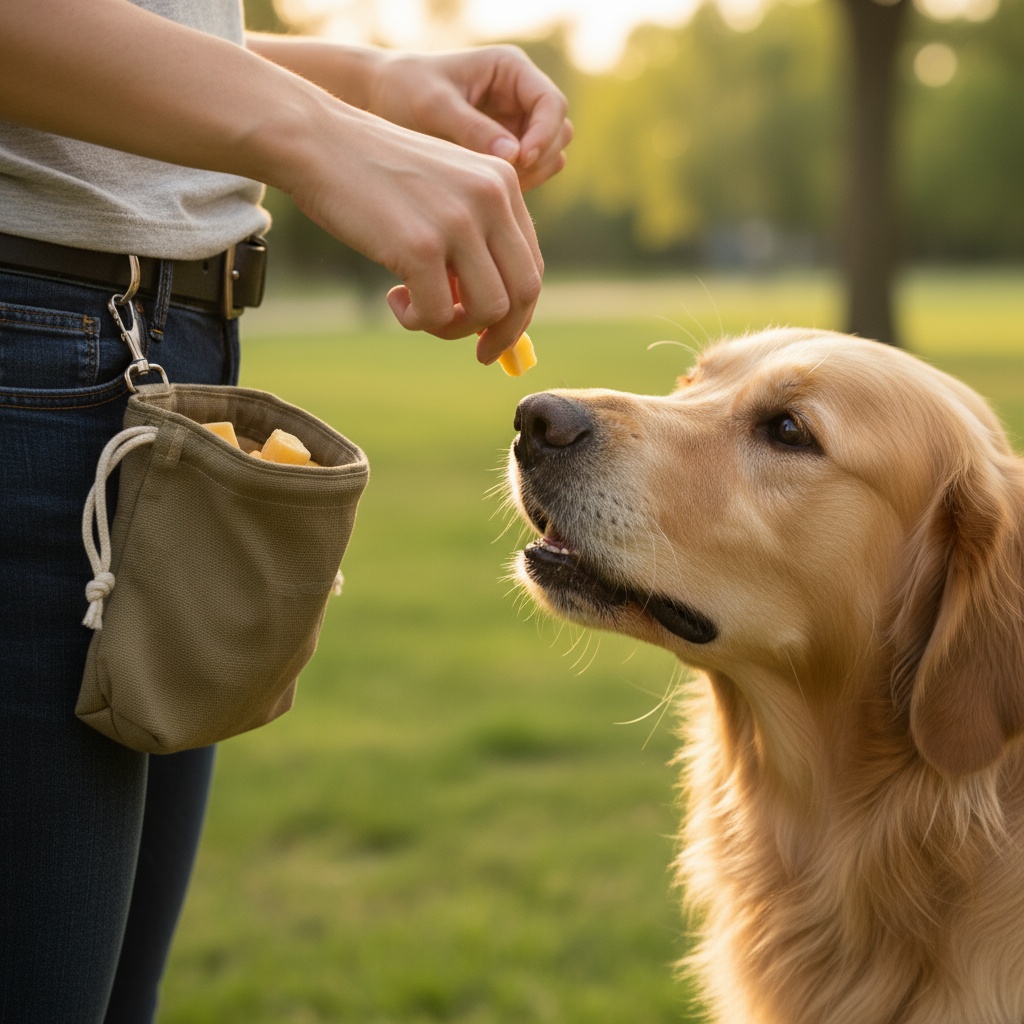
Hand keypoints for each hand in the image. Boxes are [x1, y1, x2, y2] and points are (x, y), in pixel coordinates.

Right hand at [284, 105, 542, 362]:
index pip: (531, 264)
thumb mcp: (444, 189)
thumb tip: (495, 314)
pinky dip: (417, 320)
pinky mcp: (420, 247)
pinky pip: (438, 314)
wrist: (318, 143)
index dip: (519, 310)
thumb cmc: (376, 174)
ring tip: (420, 312)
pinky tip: (394, 298)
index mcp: (503, 181)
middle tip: (481, 352)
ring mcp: (457, 222)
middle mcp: (490, 198)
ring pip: (488, 310)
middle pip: (524, 292)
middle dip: (504, 333)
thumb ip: (476, 236)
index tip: (495, 333)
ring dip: (455, 328)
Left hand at [365, 46, 571, 190]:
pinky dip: (516, 186)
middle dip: (538, 158)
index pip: (552, 103)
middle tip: (503, 180)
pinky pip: (529, 173)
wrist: (382, 101)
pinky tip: (484, 192)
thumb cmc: (404, 91)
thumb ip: (472, 128)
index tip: (519, 160)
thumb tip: (514, 156)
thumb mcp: (433, 106)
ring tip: (489, 185)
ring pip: (549, 156)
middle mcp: (521, 95)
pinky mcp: (507, 149)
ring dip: (530, 176)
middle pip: (558, 132)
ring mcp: (517, 124)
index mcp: (511, 69)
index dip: (543, 134)